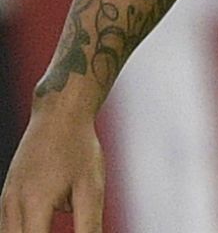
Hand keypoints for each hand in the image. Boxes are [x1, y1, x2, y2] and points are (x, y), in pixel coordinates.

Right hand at [1, 100, 106, 232]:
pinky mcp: (7, 195)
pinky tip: (37, 230)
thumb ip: (89, 225)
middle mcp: (12, 204)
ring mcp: (6, 199)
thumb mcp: (91, 188)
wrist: (58, 114)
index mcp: (33, 204)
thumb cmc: (79, 149)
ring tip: (52, 226)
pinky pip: (7, 225)